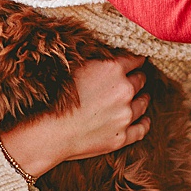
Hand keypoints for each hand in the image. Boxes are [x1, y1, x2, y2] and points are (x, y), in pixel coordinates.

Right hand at [0, 55, 150, 177]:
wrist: (47, 133)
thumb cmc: (54, 97)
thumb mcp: (75, 67)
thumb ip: (97, 60)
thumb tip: (110, 53)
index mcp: (113, 69)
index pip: (135, 60)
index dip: (134, 61)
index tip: (134, 62)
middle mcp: (124, 90)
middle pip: (141, 80)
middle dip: (136, 79)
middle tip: (132, 80)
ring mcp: (125, 115)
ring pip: (144, 102)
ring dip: (142, 98)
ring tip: (139, 98)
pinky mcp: (122, 137)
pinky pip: (143, 128)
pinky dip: (144, 122)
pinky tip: (142, 119)